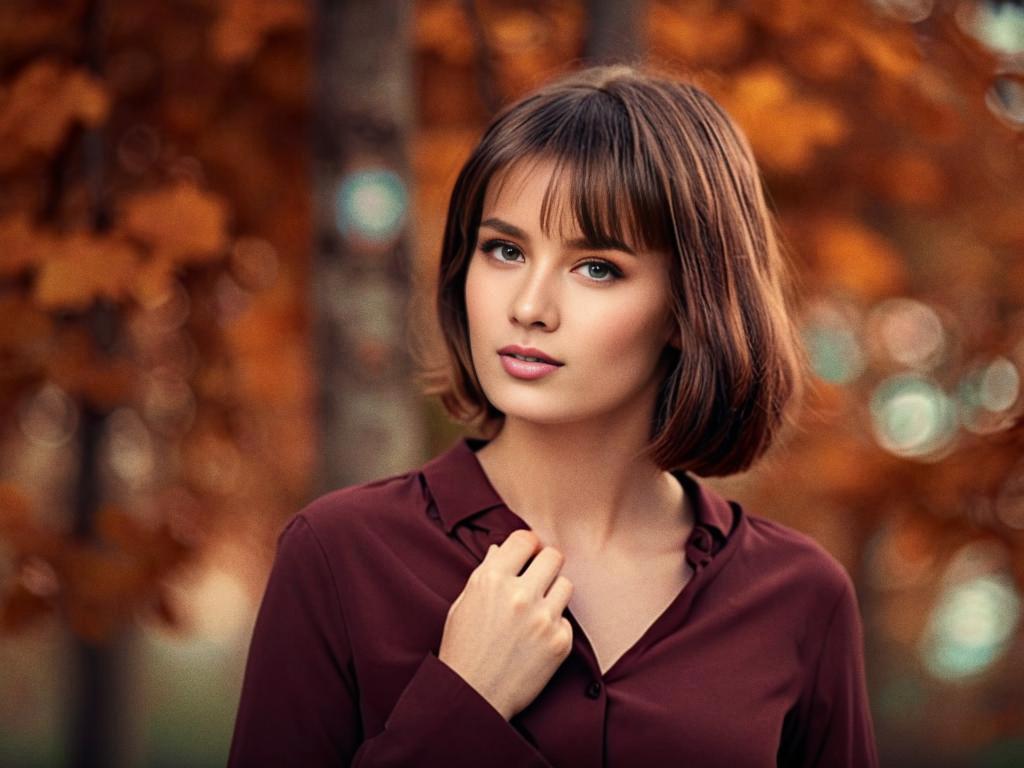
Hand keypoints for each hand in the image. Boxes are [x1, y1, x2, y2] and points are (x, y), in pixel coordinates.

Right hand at [438, 529, 574, 720]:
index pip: (526, 539)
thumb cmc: (463, 648)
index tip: (527, 555)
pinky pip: (566, 619)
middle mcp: (520, 594)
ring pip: (566, 584)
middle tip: (537, 579)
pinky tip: (536, 639)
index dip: (528, 546)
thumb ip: (486, 572)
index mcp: (491, 579)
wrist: (472, 696)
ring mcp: (543, 618)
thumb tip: (501, 549)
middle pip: (553, 556)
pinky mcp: (559, 641)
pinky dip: (554, 626)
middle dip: (545, 565)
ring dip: (553, 594)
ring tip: (536, 610)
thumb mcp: (463, 604)